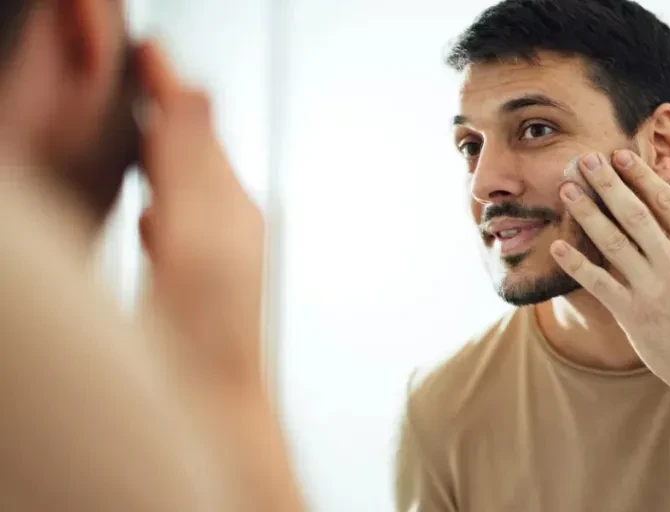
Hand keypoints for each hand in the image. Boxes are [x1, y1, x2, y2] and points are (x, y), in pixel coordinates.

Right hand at [135, 41, 264, 391]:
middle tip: (145, 72)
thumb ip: (190, 166)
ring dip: (164, 152)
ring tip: (141, 123)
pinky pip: (181, 227)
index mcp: (230, 206)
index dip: (168, 87)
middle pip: (196, 150)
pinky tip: (151, 212)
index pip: (196, 127)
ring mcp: (217, 255)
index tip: (150, 52)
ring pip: (188, 186)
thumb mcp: (195, 237)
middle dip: (168, 110)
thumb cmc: (210, 332)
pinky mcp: (200, 284)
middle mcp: (231, 225)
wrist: (216, 402)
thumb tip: (190, 97)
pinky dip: (164, 204)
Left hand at [551, 150, 669, 399]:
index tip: (620, 155)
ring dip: (587, 214)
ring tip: (567, 190)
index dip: (641, 176)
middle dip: (607, 184)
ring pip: (613, 243)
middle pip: (634, 215)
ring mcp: (653, 290)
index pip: (667, 202)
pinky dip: (576, 264)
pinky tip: (557, 245)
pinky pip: (598, 283)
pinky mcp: (633, 315)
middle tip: (585, 159)